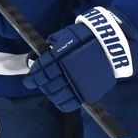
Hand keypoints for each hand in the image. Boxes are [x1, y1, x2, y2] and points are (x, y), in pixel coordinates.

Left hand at [23, 7, 137, 111]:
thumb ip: (52, 45)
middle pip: (47, 85)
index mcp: (59, 58)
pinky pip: (70, 103)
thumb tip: (42, 54)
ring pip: (57, 96)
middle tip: (40, 84)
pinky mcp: (86, 92)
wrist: (110, 44)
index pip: (40, 72)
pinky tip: (60, 99)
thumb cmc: (86, 36)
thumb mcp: (65, 34)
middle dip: (41, 86)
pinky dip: (62, 103)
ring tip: (50, 91)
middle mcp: (65, 73)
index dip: (32, 79)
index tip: (28, 81)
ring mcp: (76, 84)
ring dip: (50, 94)